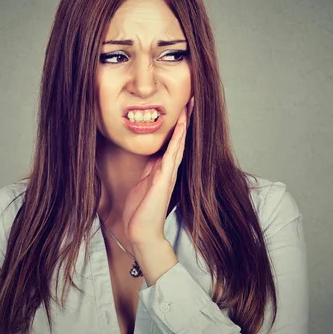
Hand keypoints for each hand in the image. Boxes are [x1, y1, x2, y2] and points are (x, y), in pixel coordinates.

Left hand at [122, 96, 194, 247]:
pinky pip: (171, 156)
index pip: (172, 143)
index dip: (177, 126)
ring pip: (178, 144)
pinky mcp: (163, 180)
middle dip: (185, 120)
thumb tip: (152, 158)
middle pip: (179, 140)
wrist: (142, 233)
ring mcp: (168, 175)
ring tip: (189, 107)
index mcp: (162, 170)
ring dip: (183, 125)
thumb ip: (148, 171)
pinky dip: (177, 141)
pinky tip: (180, 128)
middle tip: (192, 100)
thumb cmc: (140, 212)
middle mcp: (169, 170)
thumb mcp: (142, 185)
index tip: (181, 108)